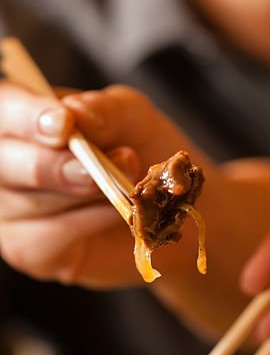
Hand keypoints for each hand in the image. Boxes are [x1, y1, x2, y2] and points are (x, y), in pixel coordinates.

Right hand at [0, 81, 213, 287]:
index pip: (5, 107)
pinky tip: (113, 215)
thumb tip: (76, 114)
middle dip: (54, 164)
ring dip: (86, 194)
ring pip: (30, 201)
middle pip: (4, 161)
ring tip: (125, 187)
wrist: (169, 209)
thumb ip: (104, 110)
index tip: (64, 125)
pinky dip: (90, 223)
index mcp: (23, 116)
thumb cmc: (143, 153)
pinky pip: (49, 236)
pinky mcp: (26, 248)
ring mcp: (11, 208)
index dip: (25, 115)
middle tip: (102, 164)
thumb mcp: (133, 118)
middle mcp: (7, 161)